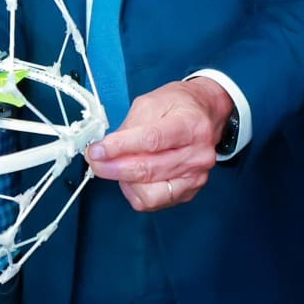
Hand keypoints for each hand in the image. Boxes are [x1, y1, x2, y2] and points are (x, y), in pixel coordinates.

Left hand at [85, 77, 229, 210]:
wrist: (207, 114)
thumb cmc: (180, 106)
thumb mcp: (152, 102)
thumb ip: (130, 126)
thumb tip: (107, 149)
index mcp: (190, 125)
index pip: (151, 140)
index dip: (120, 148)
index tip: (98, 150)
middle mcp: (198, 154)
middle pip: (149, 169)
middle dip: (114, 168)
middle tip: (95, 161)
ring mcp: (195, 176)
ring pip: (150, 193)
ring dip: (126, 182)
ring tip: (120, 167)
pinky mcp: (189, 191)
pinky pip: (154, 202)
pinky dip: (136, 192)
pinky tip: (133, 178)